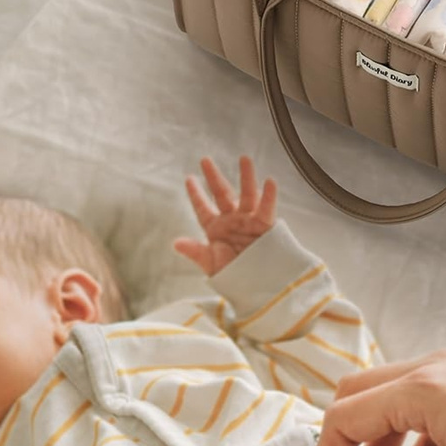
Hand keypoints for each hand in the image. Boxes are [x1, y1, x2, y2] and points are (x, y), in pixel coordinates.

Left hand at [173, 156, 276, 274]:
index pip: (202, 208)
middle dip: (213, 177)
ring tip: (244, 159)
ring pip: (247, 195)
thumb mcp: (212, 264)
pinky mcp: (265, 226)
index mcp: (215, 228)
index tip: (188, 179)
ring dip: (246, 177)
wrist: (257, 286)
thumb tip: (176, 243)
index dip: (195, 194)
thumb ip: (196, 252)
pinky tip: (269, 182)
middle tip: (205, 159)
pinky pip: (267, 209)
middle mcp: (232, 220)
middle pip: (222, 194)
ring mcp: (249, 220)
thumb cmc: (234, 275)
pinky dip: (269, 196)